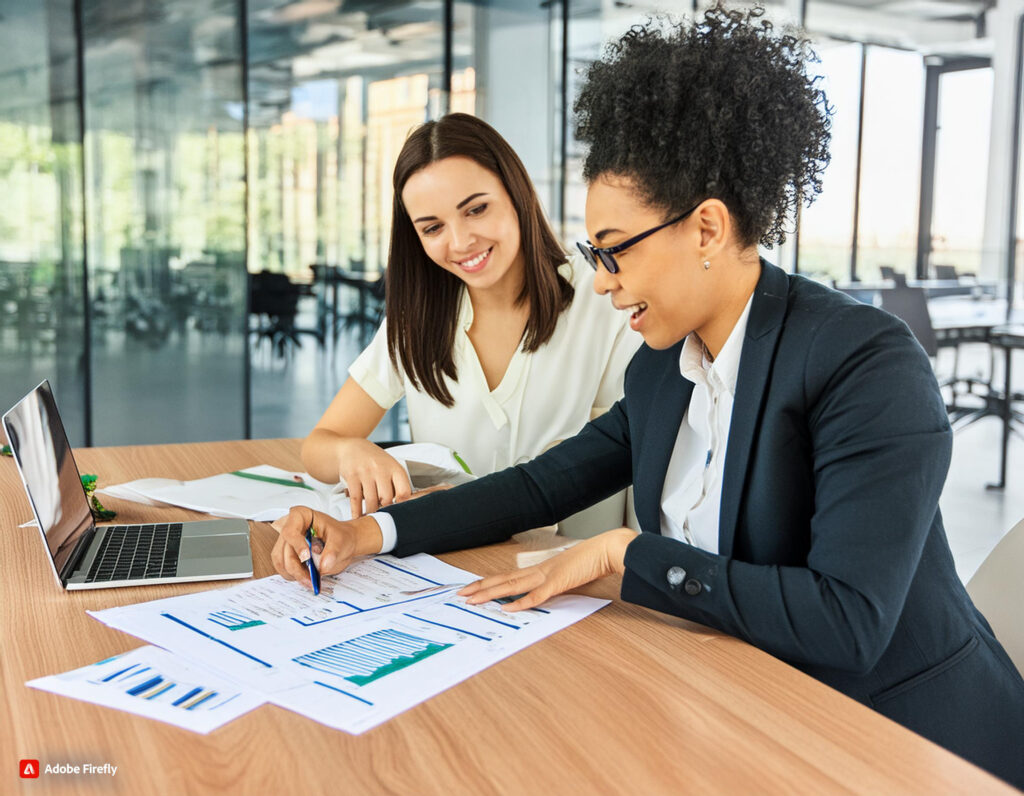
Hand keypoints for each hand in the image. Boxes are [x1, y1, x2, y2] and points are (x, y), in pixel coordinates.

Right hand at [270, 506, 382, 588]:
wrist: (342, 543)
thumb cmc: (340, 536)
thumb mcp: (341, 540)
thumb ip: (333, 551)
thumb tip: (323, 566)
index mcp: (301, 515)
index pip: (291, 531)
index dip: (297, 545)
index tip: (307, 557)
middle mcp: (290, 527)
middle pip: (284, 549)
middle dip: (296, 567)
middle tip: (310, 579)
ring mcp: (286, 541)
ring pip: (280, 561)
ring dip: (294, 574)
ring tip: (310, 581)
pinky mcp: (286, 554)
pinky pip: (283, 568)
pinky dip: (293, 576)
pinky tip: (306, 578)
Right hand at [336, 438, 413, 517]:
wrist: (352, 448)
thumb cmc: (374, 461)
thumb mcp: (390, 467)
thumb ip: (396, 484)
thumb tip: (401, 507)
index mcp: (395, 468)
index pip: (404, 491)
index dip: (402, 504)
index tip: (398, 511)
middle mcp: (381, 469)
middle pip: (387, 498)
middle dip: (385, 510)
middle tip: (382, 516)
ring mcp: (366, 472)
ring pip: (371, 501)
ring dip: (371, 513)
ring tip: (371, 518)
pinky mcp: (352, 476)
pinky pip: (356, 499)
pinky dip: (356, 511)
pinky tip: (357, 517)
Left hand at [457, 528, 638, 610]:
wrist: (608, 549)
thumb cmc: (592, 560)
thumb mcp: (569, 573)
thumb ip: (556, 582)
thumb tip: (545, 592)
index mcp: (540, 569)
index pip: (508, 576)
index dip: (488, 583)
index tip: (472, 588)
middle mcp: (538, 570)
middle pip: (503, 580)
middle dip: (480, 588)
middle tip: (461, 594)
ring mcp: (547, 576)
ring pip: (512, 586)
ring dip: (491, 594)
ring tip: (473, 600)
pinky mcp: (558, 583)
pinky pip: (536, 596)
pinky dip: (521, 603)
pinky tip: (508, 609)